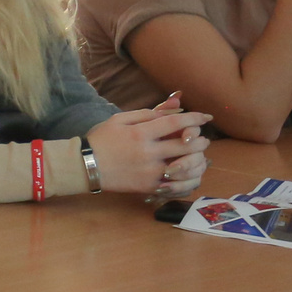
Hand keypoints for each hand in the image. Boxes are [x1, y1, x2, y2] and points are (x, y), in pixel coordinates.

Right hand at [86, 100, 213, 194]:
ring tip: (200, 157)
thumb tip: (175, 104)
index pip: (175, 123)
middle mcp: (148, 153)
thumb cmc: (101, 139)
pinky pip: (177, 185)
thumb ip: (149, 112)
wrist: (85, 166)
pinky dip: (189, 180)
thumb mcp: (120, 119)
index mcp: (140, 133)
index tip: (206, 117)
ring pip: (186, 167)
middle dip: (200, 140)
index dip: (194, 118)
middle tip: (203, 139)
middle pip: (186, 145)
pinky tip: (191, 174)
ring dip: (198, 161)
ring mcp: (150, 172)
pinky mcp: (149, 187)